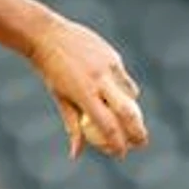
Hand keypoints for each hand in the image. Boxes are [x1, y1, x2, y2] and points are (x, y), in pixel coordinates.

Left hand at [27, 16, 148, 159]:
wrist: (48, 35)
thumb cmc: (51, 70)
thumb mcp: (60, 97)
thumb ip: (72, 124)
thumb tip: (76, 154)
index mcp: (84, 93)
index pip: (108, 125)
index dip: (117, 143)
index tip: (120, 154)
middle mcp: (99, 80)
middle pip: (129, 112)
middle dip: (138, 132)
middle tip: (141, 144)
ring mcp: (109, 66)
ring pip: (130, 95)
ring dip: (131, 110)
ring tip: (125, 120)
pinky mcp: (113, 56)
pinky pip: (124, 79)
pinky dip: (123, 90)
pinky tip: (115, 94)